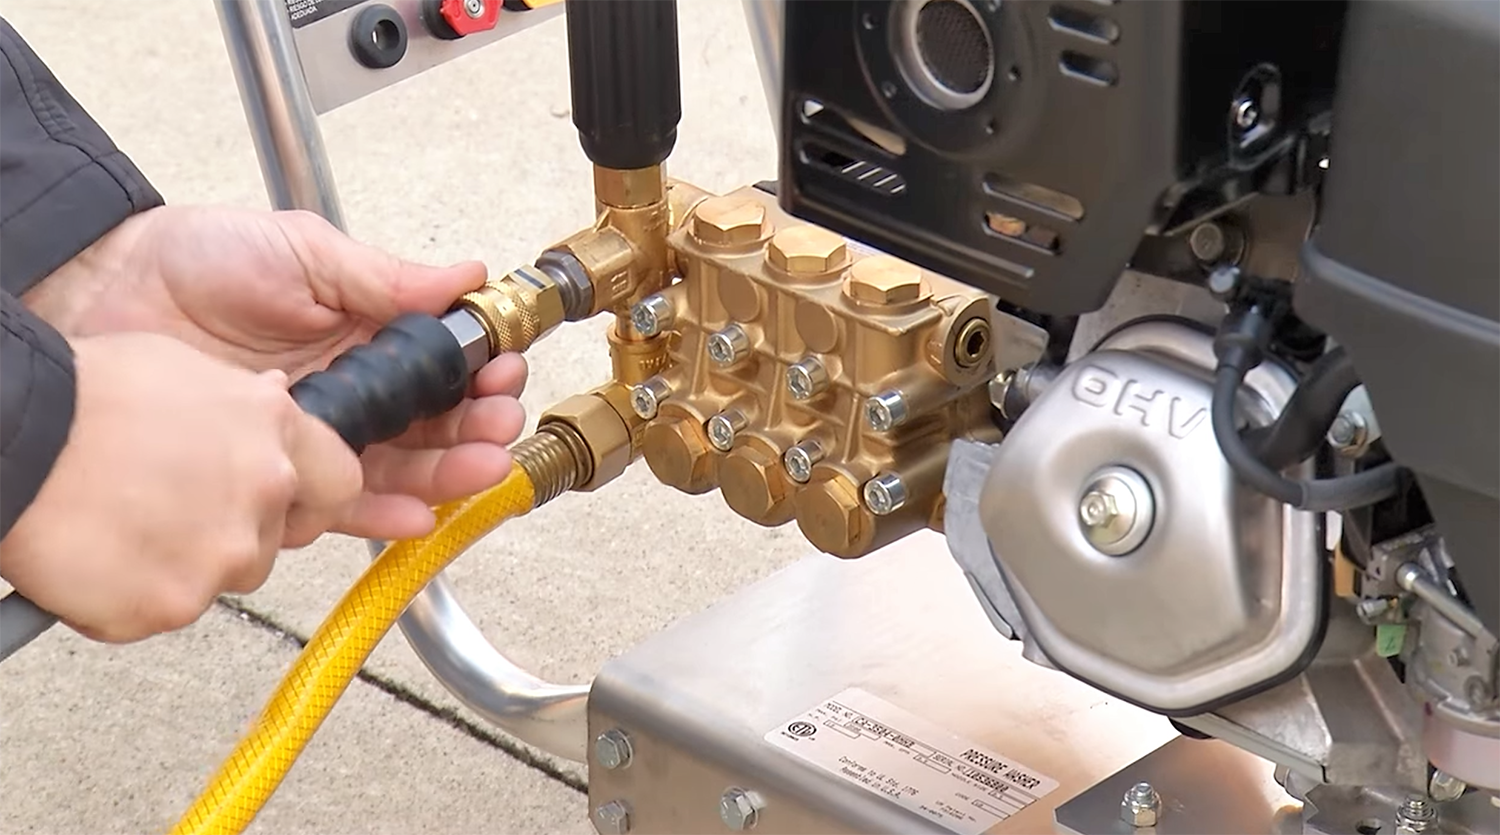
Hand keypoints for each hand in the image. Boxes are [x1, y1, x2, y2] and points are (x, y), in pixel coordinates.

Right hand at [0, 333, 371, 642]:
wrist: (11, 440)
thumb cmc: (81, 396)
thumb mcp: (182, 368)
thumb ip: (245, 402)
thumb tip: (274, 403)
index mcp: (275, 429)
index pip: (340, 483)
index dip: (311, 496)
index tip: (287, 501)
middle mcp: (264, 492)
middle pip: (276, 538)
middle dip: (236, 531)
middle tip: (172, 509)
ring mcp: (223, 553)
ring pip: (226, 576)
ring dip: (188, 563)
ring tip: (127, 524)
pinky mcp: (174, 603)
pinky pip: (167, 610)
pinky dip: (135, 595)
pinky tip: (101, 555)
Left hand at [25, 206, 526, 537]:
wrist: (105, 293)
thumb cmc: (194, 259)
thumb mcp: (302, 250)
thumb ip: (383, 276)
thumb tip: (465, 275)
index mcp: (364, 332)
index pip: (440, 361)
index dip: (479, 370)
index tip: (501, 371)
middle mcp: (350, 388)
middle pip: (433, 421)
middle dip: (476, 426)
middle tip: (497, 423)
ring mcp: (317, 433)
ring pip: (400, 466)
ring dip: (448, 472)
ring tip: (479, 467)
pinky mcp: (278, 471)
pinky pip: (339, 503)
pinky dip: (383, 513)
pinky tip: (421, 512)